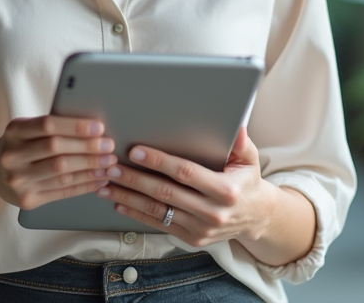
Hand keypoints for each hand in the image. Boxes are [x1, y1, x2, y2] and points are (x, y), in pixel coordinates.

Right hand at [0, 116, 117, 209]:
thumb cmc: (19, 145)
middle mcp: (13, 156)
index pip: (48, 125)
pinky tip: (99, 179)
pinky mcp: (27, 200)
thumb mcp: (26, 130)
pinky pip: (62, 191)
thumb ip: (52, 127)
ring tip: (109, 163)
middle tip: (109, 146)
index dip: (75, 126)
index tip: (99, 127)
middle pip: (57, 150)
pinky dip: (85, 185)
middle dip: (88, 148)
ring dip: (91, 168)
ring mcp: (18, 180)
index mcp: (14, 131)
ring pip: (62, 172)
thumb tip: (93, 129)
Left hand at [95, 127, 272, 247]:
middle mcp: (212, 212)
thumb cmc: (247, 182)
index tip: (136, 151)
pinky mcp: (192, 238)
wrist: (256, 217)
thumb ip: (240, 142)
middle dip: (135, 179)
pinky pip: (160, 224)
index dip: (159, 161)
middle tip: (112, 167)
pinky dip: (137, 214)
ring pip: (158, 211)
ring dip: (128, 198)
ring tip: (107, 185)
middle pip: (165, 193)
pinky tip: (120, 203)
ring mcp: (201, 228)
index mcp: (225, 190)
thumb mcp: (249, 160)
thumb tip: (235, 125)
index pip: (185, 173)